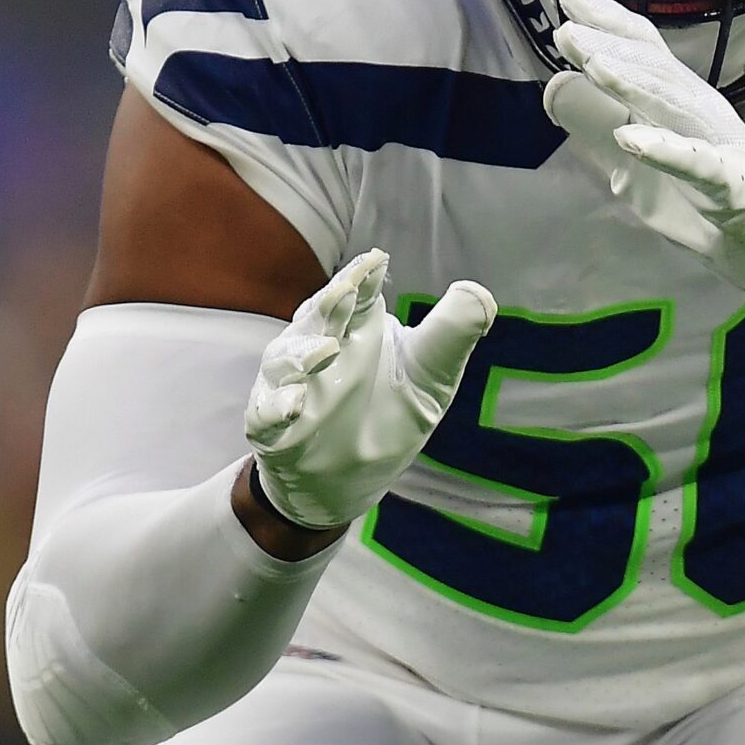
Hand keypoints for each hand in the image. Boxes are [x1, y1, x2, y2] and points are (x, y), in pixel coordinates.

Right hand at [244, 250, 495, 532]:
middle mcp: (320, 347)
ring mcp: (293, 385)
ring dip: (304, 354)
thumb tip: (478, 293)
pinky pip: (266, 413)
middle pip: (320, 317)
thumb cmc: (391, 416)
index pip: (359, 295)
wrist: (349, 483)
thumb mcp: (431, 376)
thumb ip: (451, 335)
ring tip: (326, 352)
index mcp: (357, 329)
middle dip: (331, 303)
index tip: (377, 261)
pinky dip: (276, 407)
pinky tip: (293, 405)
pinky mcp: (272, 425)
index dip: (364, 278)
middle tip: (346, 290)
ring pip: (288, 359)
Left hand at [541, 0, 744, 298]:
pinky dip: (661, 147)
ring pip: (670, 103)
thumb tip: (562, 94)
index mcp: (682, 96)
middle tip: (565, 32)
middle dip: (608, 46)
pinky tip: (628, 138)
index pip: (646, 47)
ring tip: (593, 66)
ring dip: (631, 83)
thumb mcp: (653, 145)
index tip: (568, 0)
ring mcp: (714, 140)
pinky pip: (693, 160)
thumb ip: (613, 119)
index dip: (609, 20)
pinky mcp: (725, 180)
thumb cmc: (709, 184)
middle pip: (653, 67)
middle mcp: (699, 107)